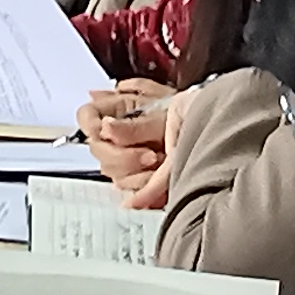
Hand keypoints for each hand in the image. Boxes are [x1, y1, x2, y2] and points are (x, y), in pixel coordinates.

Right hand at [82, 78, 175, 206]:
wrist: (208, 131)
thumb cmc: (186, 113)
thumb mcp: (161, 115)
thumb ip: (132, 126)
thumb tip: (106, 128)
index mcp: (117, 108)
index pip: (87, 116)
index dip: (93, 126)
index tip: (107, 135)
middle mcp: (115, 132)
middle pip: (98, 150)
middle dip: (123, 156)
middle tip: (150, 156)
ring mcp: (124, 154)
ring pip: (112, 171)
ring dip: (135, 172)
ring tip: (160, 164)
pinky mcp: (136, 174)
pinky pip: (128, 186)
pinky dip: (143, 186)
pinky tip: (153, 185)